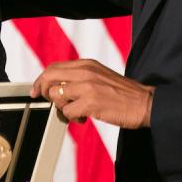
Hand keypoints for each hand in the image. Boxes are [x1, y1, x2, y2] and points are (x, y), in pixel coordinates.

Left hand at [31, 59, 154, 128]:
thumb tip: (58, 86)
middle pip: (49, 76)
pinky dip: (72, 117)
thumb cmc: (123, 93)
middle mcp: (85, 71)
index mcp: (86, 64)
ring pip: (56, 94)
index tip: (37, 89)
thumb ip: (80, 76)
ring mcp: (87, 86)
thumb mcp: (99, 75)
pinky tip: (84, 118)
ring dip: (62, 107)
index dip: (41, 79)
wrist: (144, 103)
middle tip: (49, 101)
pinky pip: (67, 111)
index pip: (54, 66)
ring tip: (76, 111)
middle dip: (43, 90)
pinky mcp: (91, 102)